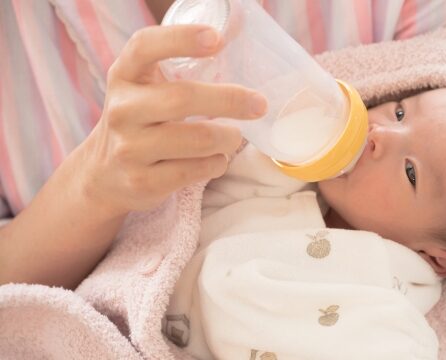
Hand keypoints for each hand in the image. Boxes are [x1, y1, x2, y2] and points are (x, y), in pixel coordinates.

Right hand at [75, 25, 266, 214]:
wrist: (103, 174)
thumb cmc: (141, 121)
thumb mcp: (146, 89)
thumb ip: (178, 70)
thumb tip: (236, 40)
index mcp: (124, 77)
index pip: (145, 47)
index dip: (180, 39)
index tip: (216, 39)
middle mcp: (121, 110)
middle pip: (182, 98)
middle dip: (230, 100)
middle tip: (258, 104)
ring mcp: (128, 149)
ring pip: (197, 140)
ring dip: (228, 138)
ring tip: (233, 137)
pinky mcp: (142, 182)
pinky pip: (196, 170)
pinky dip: (217, 163)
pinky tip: (215, 159)